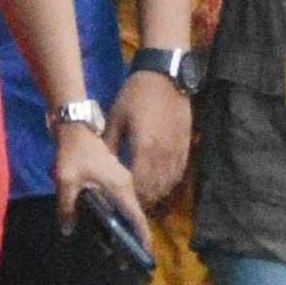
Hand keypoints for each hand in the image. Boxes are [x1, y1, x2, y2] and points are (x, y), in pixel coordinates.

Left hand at [51, 119, 149, 247]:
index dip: (142, 235)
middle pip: (136, 213)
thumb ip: (67, 207)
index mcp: (120, 186)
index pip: (137, 215)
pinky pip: (123, 199)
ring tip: (118, 245)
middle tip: (126, 258)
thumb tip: (68, 231)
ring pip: (130, 206)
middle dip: (134, 235)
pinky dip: (120, 213)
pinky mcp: (116, 176)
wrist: (75, 127)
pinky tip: (109, 223)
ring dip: (127, 224)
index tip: (145, 254)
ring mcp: (123, 178)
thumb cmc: (73, 153)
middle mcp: (127, 183)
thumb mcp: (66, 181)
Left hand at [106, 69, 192, 206]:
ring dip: (157, 196)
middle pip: (154, 188)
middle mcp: (163, 154)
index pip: (137, 183)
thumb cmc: (137, 94)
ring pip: (168, 184)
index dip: (130, 198)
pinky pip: (179, 173)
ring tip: (145, 202)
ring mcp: (177, 151)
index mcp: (144, 147)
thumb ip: (109, 144)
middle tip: (132, 209)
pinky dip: (170, 184)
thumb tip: (100, 166)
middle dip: (143, 201)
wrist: (166, 75)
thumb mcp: (116, 117)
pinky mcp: (186, 146)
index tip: (121, 206)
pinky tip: (162, 188)